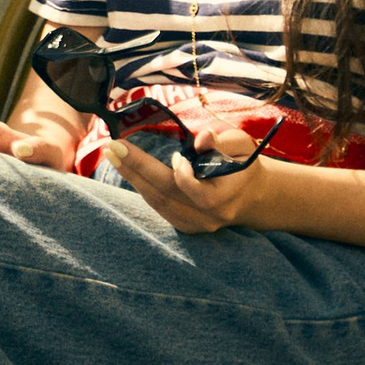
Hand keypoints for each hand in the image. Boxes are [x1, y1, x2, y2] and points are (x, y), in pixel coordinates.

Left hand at [106, 135, 273, 235]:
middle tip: (113, 147)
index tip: (175, 155)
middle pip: (166, 195)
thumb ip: (223, 142)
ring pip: (157, 203)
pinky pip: (158, 207)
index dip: (183, 175)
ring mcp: (196, 225)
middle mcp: (210, 216)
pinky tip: (128, 170)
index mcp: (226, 197)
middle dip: (137, 169)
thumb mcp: (241, 147)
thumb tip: (202, 138)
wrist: (251, 196)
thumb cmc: (243, 165)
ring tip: (113, 155)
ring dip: (132, 177)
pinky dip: (142, 188)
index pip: (198, 192)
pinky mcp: (185, 227)